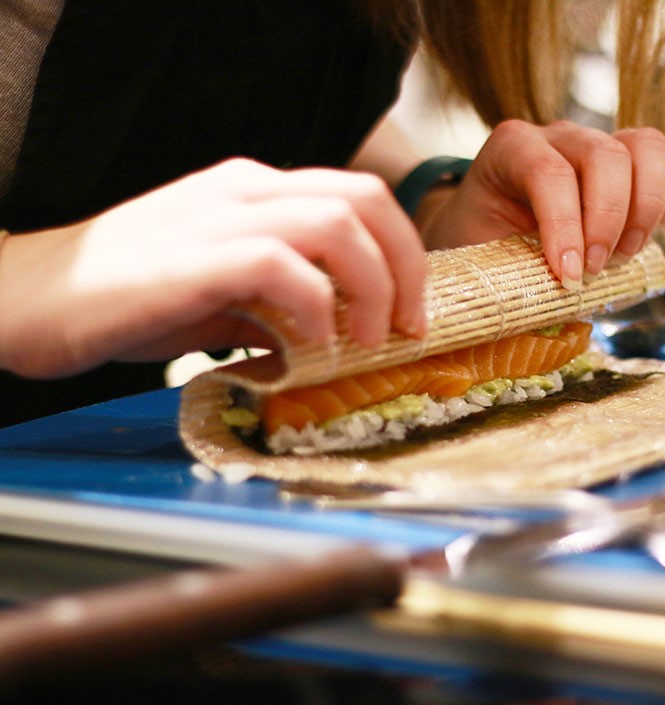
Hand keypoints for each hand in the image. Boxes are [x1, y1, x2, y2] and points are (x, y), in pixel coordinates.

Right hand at [0, 158, 427, 378]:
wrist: (33, 298)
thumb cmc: (128, 298)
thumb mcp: (223, 292)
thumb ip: (281, 300)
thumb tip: (336, 333)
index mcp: (258, 190)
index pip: (362, 195)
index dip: (404, 252)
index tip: (411, 310)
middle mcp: (247, 190)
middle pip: (367, 199)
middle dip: (406, 266)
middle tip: (407, 326)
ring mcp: (221, 216)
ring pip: (337, 223)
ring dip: (372, 287)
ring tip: (367, 340)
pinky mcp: (196, 256)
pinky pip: (283, 266)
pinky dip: (316, 307)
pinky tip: (311, 345)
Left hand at [419, 119, 664, 288]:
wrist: (493, 236)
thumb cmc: (487, 249)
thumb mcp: (486, 260)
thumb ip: (512, 275)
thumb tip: (548, 313)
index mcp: (511, 149)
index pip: (548, 171)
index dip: (564, 226)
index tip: (570, 277)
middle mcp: (560, 137)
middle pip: (604, 154)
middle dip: (608, 221)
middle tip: (597, 270)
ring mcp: (603, 142)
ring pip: (646, 146)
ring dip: (646, 208)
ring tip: (625, 254)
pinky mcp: (638, 162)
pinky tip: (657, 230)